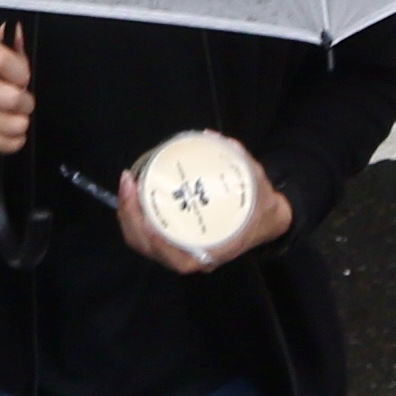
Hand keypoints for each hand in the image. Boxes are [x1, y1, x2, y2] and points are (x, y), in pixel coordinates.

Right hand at [0, 32, 32, 167]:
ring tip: (12, 121)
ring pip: (13, 123)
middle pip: (12, 96)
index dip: (21, 73)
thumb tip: (15, 28)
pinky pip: (7, 143)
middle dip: (25, 104)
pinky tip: (6, 135)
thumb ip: (10, 49)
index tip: (21, 80)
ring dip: (19, 125)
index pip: (1, 58)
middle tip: (20, 105)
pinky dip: (13, 142)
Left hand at [117, 136, 294, 274]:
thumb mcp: (257, 182)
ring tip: (128, 184)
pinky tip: (133, 191)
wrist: (267, 219)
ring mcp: (180, 249)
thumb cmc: (260, 207)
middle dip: (132, 218)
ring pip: (142, 241)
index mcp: (213, 251)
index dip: (159, 243)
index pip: (178, 258)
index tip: (147, 220)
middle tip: (130, 184)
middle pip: (150, 247)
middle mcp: (193, 256)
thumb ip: (238, 159)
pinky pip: (144, 233)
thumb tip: (211, 137)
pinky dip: (133, 215)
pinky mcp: (171, 239)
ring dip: (128, 215)